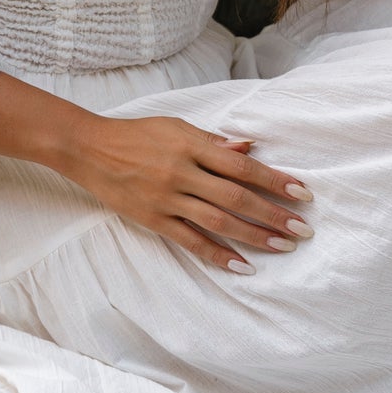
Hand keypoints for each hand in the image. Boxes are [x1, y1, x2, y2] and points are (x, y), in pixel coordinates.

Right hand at [61, 115, 314, 274]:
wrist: (89, 149)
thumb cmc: (138, 133)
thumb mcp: (177, 126)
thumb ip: (213, 140)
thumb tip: (249, 148)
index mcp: (192, 145)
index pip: (242, 166)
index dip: (274, 180)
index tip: (302, 193)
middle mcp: (182, 172)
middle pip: (236, 197)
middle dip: (273, 214)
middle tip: (302, 228)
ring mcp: (167, 198)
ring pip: (218, 221)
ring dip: (254, 236)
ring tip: (282, 246)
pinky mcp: (153, 219)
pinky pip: (190, 241)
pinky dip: (217, 254)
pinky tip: (242, 265)